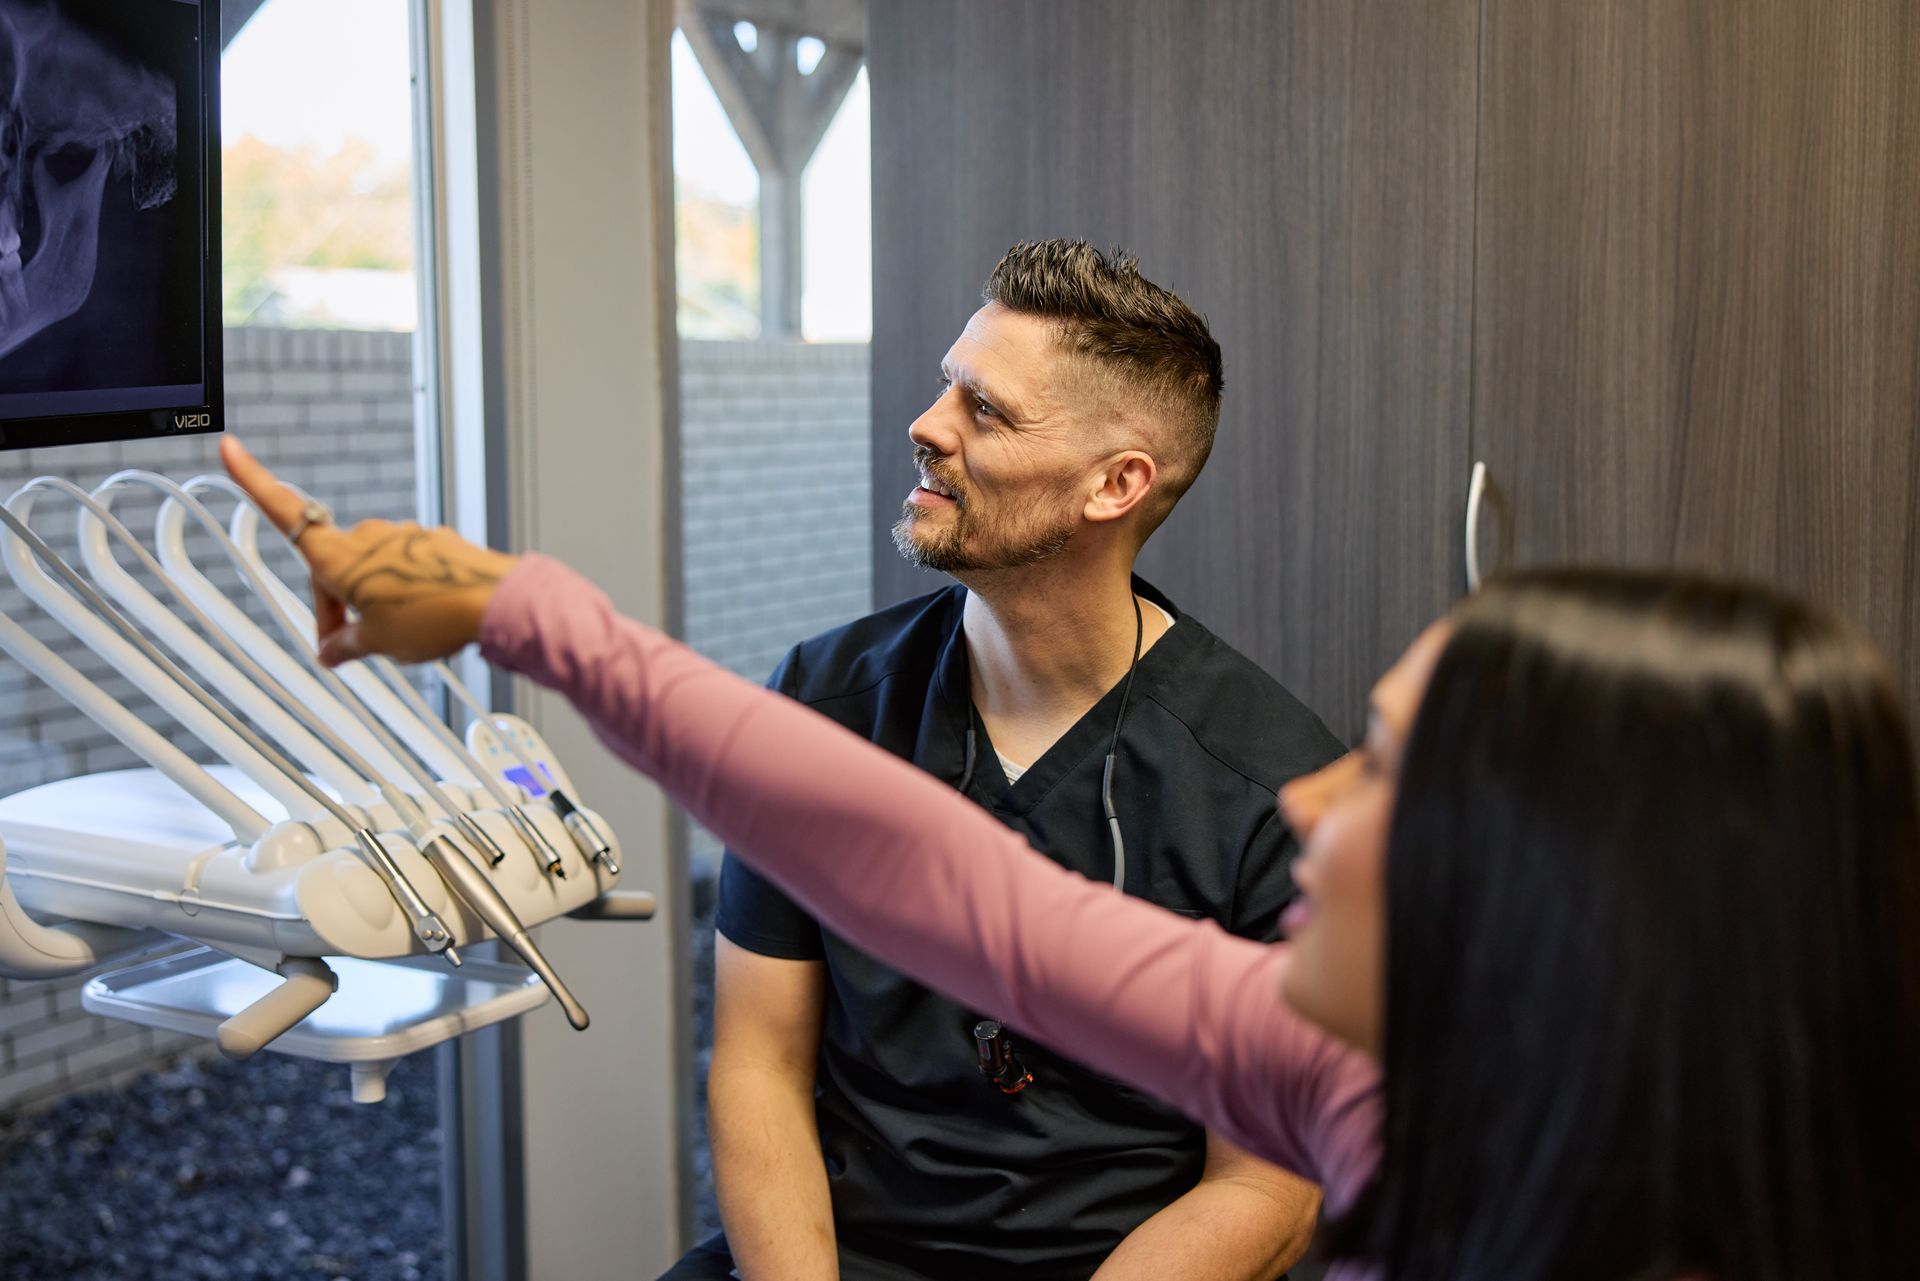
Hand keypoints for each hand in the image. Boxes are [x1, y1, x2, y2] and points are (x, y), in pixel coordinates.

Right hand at [221, 436, 520, 665]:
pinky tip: (424, 619)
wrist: (495, 601)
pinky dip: (405, 592)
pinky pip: (407, 568)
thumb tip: (331, 652)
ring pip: (372, 569)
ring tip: (394, 638)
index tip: (229, 447)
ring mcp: (404, 536)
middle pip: (332, 566)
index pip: (285, 514)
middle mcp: (368, 537)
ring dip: (372, 600)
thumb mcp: (378, 643)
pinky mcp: (434, 543)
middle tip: (341, 647)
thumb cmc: (431, 619)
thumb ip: (347, 645)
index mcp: (339, 555)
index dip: (253, 481)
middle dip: (334, 606)